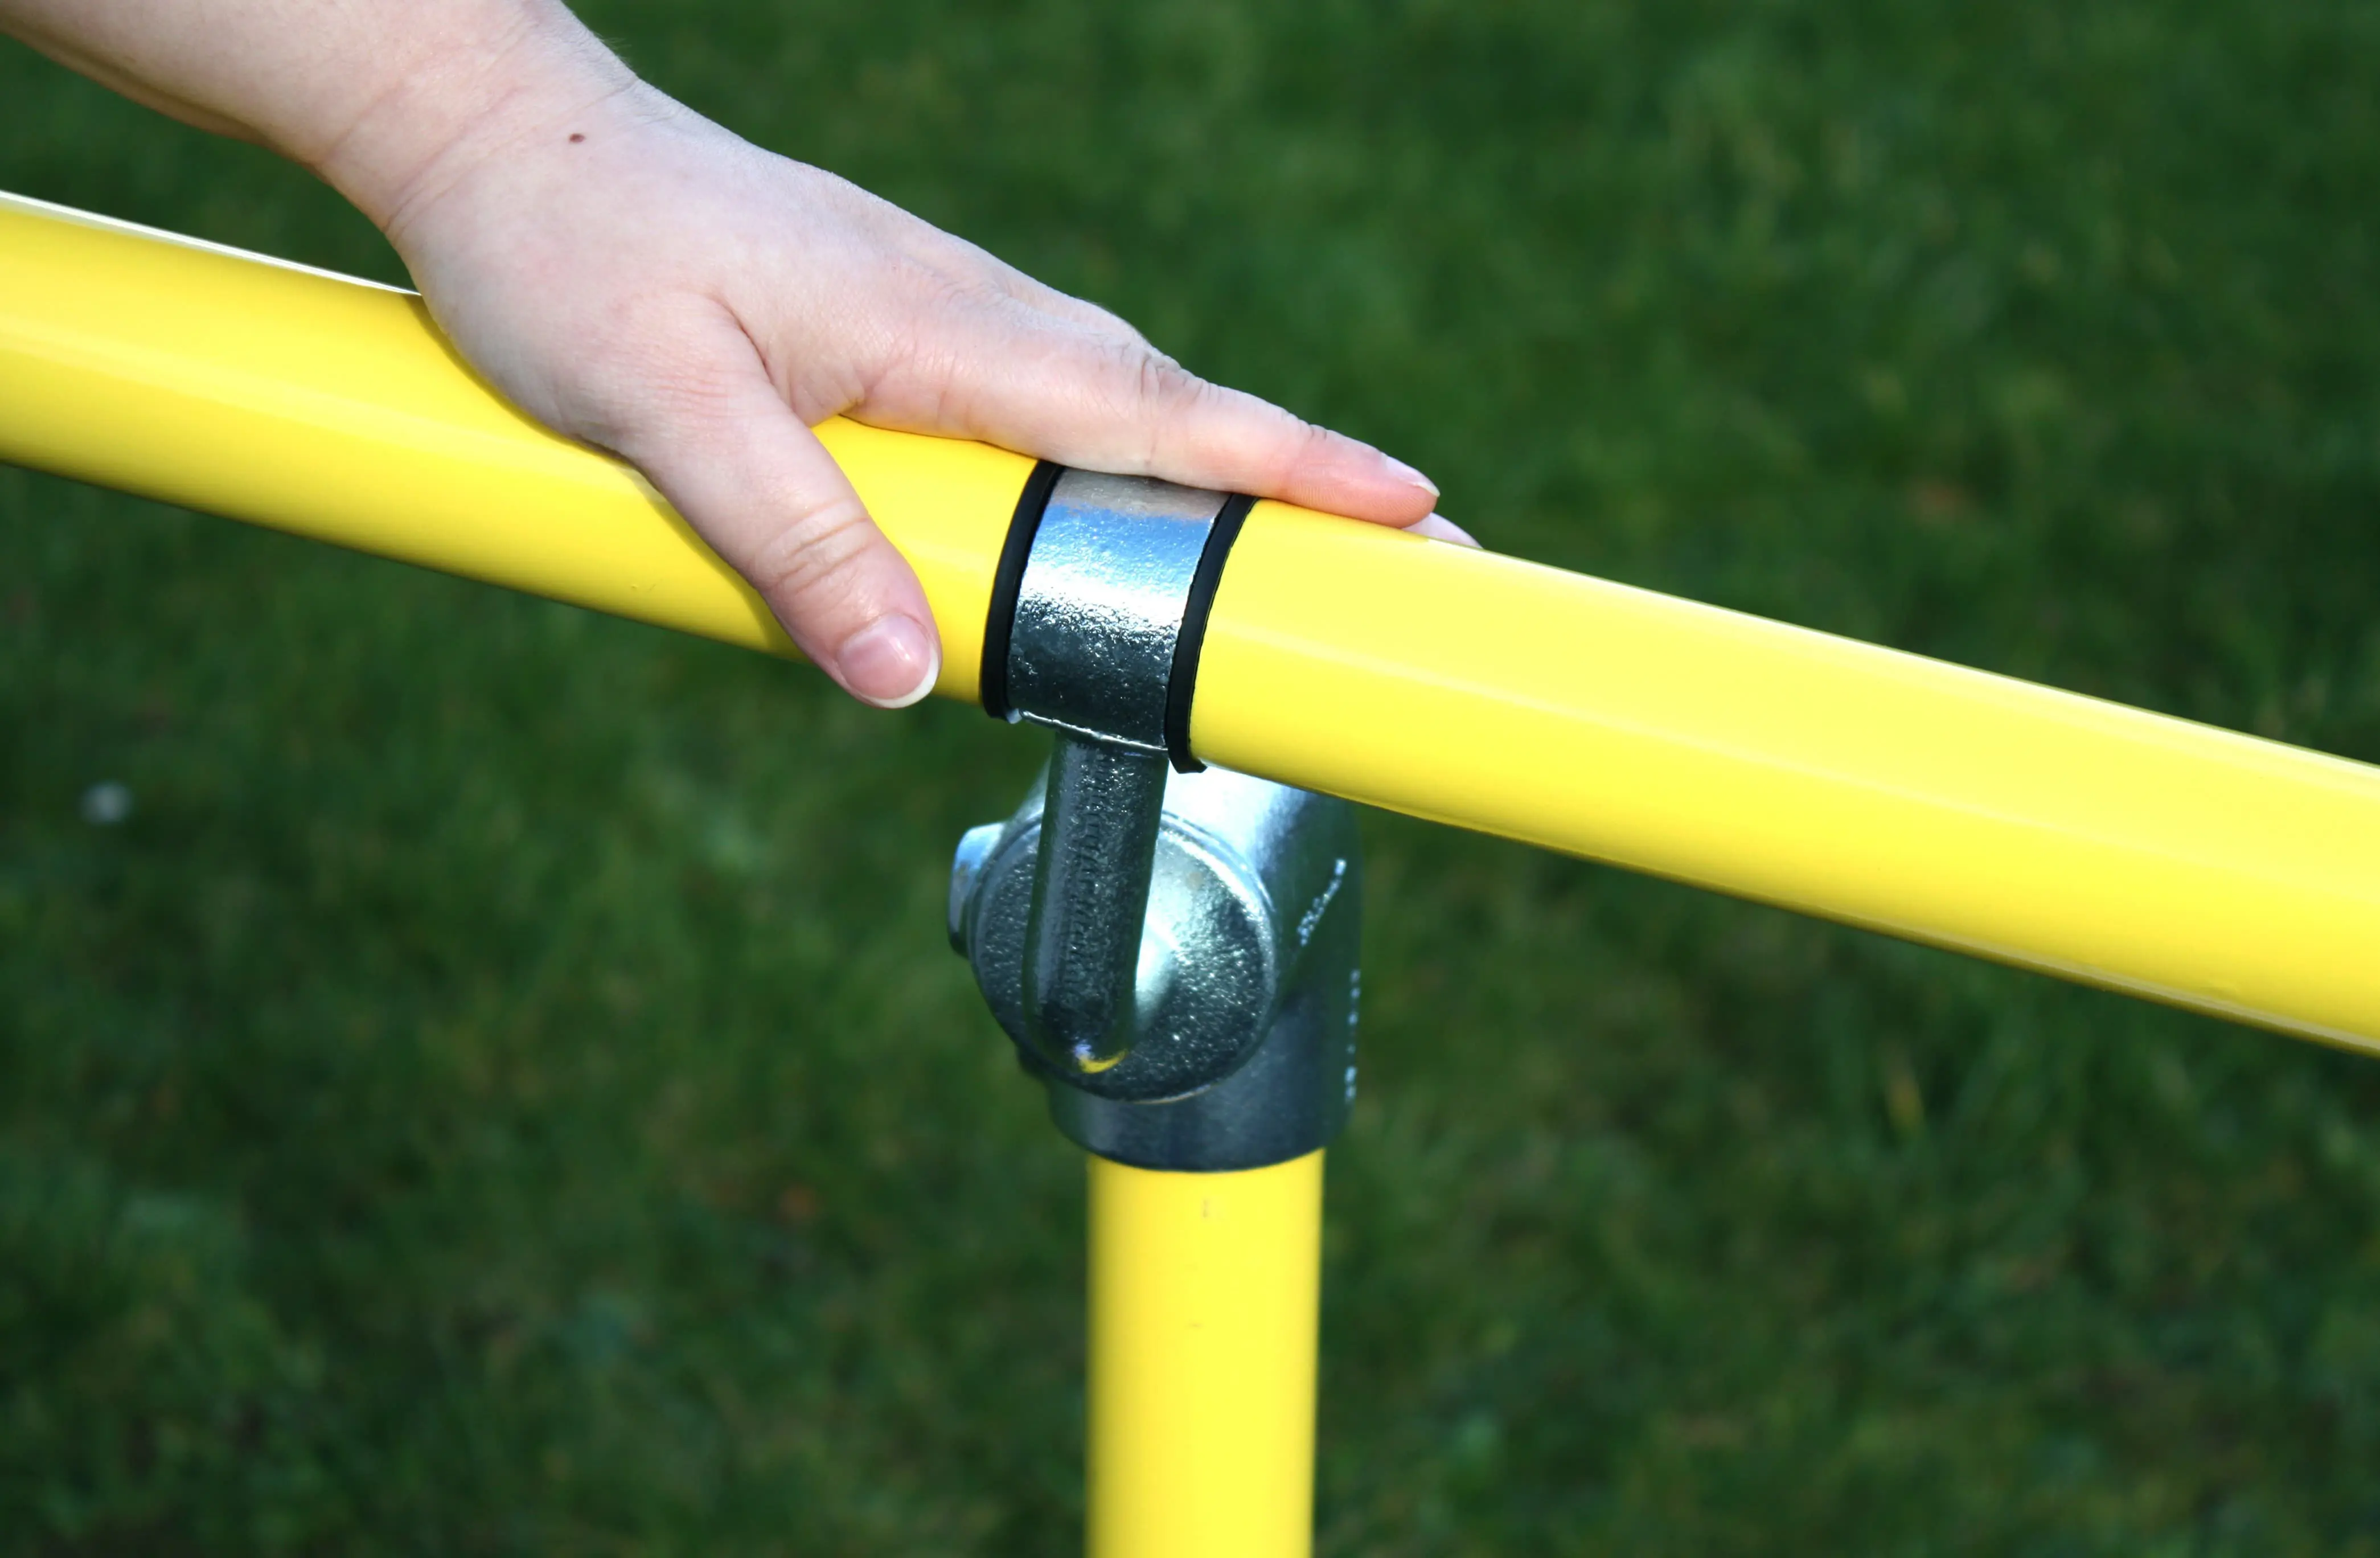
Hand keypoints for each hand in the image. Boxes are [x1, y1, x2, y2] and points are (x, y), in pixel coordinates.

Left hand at [366, 77, 1456, 706]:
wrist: (500, 140)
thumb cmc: (566, 257)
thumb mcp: (659, 411)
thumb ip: (786, 537)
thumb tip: (903, 678)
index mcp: (934, 324)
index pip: (1149, 409)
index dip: (1284, 467)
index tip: (1412, 512)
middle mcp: (961, 310)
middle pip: (1165, 408)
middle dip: (1298, 483)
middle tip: (1418, 558)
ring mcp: (935, 313)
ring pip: (1106, 402)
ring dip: (1214, 471)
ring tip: (1301, 555)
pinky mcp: (895, 328)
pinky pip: (1037, 402)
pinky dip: (1116, 454)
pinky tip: (1113, 507)